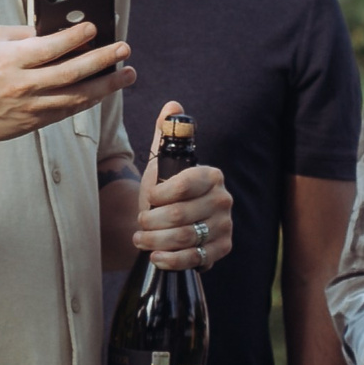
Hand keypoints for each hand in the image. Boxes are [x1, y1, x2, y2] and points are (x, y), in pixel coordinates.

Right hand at [0, 21, 132, 148]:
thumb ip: (25, 34)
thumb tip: (57, 29)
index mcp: (11, 59)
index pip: (50, 47)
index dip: (76, 37)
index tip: (95, 27)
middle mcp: (23, 84)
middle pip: (71, 72)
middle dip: (102, 59)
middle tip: (124, 48)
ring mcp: (31, 106)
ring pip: (77, 97)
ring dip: (106, 85)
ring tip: (128, 74)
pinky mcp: (35, 122)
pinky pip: (69, 111)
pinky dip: (89, 100)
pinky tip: (104, 91)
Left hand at [132, 101, 229, 271]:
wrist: (169, 220)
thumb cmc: (165, 188)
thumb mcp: (162, 160)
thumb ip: (166, 133)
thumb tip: (172, 106)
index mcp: (212, 176)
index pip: (184, 185)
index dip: (160, 194)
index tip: (148, 197)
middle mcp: (223, 200)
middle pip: (180, 215)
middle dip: (151, 222)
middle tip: (138, 223)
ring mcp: (225, 226)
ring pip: (185, 238)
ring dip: (156, 241)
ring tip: (140, 238)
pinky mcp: (221, 249)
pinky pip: (195, 258)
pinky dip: (171, 259)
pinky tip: (155, 256)